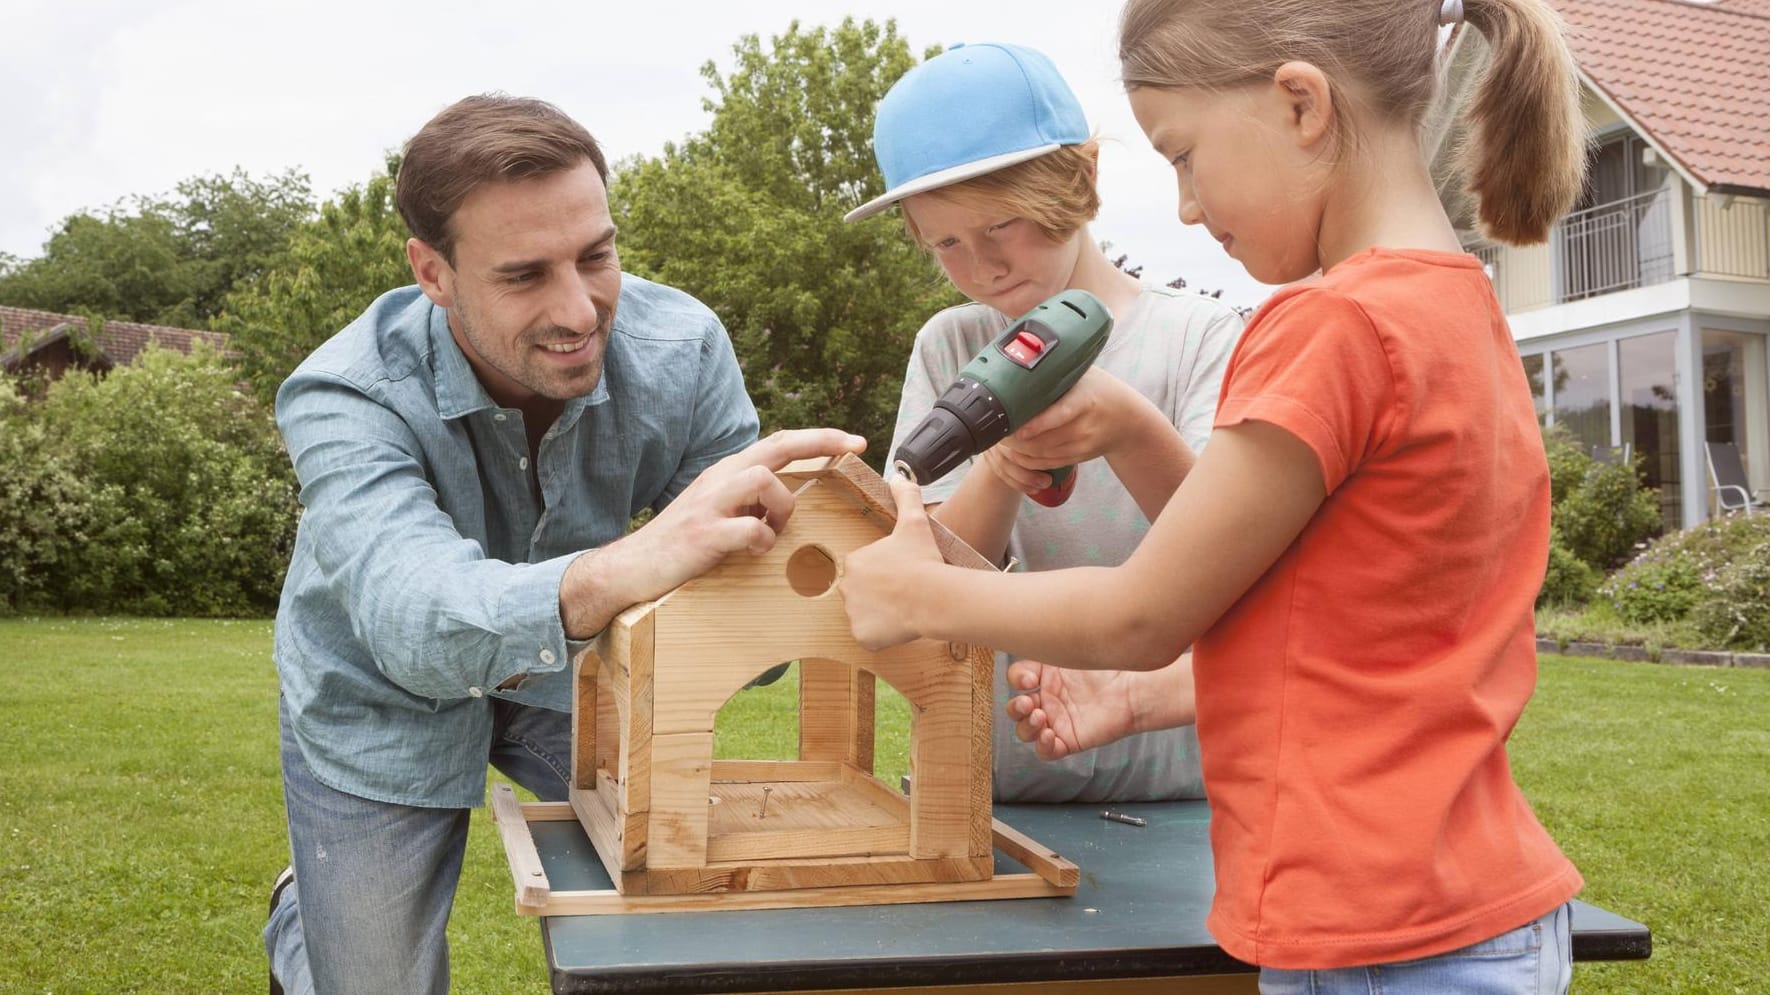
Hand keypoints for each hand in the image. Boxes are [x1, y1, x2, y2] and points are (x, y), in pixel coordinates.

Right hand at [560, 429, 863, 636]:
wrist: (631, 568)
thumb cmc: (682, 544)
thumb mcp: (720, 513)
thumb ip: (751, 503)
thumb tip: (791, 504)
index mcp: (727, 473)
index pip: (778, 443)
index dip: (819, 438)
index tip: (855, 441)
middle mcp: (720, 479)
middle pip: (777, 446)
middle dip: (821, 441)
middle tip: (855, 446)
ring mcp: (709, 505)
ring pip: (763, 480)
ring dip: (781, 507)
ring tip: (772, 531)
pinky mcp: (702, 534)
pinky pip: (748, 528)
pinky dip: (761, 540)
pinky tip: (753, 552)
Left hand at [841, 476, 944, 650]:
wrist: (933, 596)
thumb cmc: (923, 560)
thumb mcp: (914, 522)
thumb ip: (905, 496)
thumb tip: (898, 475)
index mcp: (854, 561)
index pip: (864, 569)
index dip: (885, 572)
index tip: (902, 573)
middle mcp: (846, 587)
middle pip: (862, 592)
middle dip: (879, 593)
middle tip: (904, 592)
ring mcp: (853, 614)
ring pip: (866, 614)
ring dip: (881, 613)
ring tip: (905, 608)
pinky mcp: (862, 636)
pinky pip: (870, 636)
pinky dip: (883, 635)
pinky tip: (901, 625)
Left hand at [993, 367, 1155, 477]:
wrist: (1128, 419)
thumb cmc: (1099, 390)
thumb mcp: (1084, 375)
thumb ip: (1058, 372)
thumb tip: (1024, 357)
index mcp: (1084, 400)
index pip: (1059, 415)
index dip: (1035, 424)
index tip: (1015, 426)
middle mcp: (1085, 425)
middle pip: (1045, 439)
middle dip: (1017, 440)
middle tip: (997, 432)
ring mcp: (1083, 444)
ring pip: (1043, 454)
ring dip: (1019, 452)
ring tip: (1002, 441)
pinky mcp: (1080, 456)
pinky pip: (1050, 463)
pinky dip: (1030, 461)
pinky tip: (1016, 453)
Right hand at [1004, 654, 1196, 759]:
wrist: (1134, 688)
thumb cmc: (1108, 665)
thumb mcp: (1075, 649)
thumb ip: (1053, 641)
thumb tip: (1029, 628)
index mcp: (1045, 675)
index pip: (1017, 679)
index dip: (1016, 680)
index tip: (1029, 679)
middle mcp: (1048, 699)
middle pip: (1015, 709)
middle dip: (1015, 708)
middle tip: (1028, 702)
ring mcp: (1058, 720)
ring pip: (1025, 731)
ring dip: (1026, 726)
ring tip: (1040, 717)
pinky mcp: (1070, 739)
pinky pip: (1047, 751)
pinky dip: (1043, 746)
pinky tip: (1050, 735)